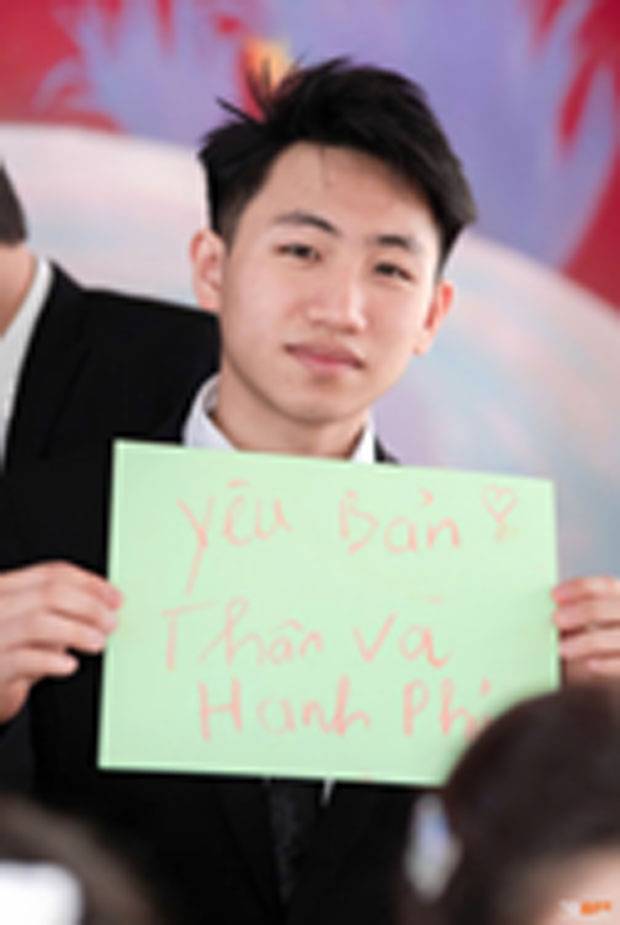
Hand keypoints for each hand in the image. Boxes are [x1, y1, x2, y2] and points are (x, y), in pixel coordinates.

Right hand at [0, 561, 120, 722]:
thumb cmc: (13, 649)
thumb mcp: (33, 619)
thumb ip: (62, 607)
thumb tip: (107, 603)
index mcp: (6, 586)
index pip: (53, 573)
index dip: (91, 584)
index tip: (115, 598)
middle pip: (49, 594)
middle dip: (89, 607)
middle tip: (111, 623)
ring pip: (38, 623)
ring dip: (77, 632)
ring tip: (98, 642)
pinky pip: (25, 659)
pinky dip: (53, 661)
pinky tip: (70, 665)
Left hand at [553, 576, 619, 683]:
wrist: (616, 664)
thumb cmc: (601, 639)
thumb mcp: (592, 621)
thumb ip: (578, 613)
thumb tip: (554, 610)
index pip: (607, 585)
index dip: (579, 588)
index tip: (554, 595)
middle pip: (608, 608)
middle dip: (580, 613)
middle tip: (556, 619)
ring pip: (616, 638)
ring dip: (585, 642)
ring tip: (562, 649)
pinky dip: (606, 664)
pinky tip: (589, 664)